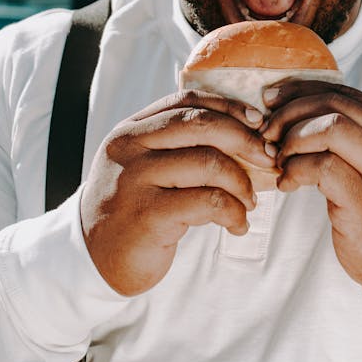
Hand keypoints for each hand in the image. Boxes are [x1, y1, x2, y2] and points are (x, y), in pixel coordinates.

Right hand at [80, 91, 274, 294]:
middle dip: (246, 140)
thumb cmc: (132, 210)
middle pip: (201, 125)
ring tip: (249, 203)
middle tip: (268, 161)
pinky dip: (233, 212)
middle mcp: (129, 148)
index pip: (186, 101)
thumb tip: (245, 131)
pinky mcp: (147, 215)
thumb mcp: (145, 168)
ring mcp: (135, 180)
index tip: (258, 123)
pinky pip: (208, 202)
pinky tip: (237, 225)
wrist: (93, 259)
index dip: (229, 107)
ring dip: (242, 183)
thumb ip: (177, 147)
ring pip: (209, 163)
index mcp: (130, 130)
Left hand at [261, 80, 361, 294]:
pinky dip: (296, 170)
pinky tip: (287, 183)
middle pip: (334, 106)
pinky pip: (324, 169)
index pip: (343, 92)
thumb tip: (296, 107)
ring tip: (280, 160)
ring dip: (293, 141)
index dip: (300, 91)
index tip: (272, 100)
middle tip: (269, 134)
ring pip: (331, 129)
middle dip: (291, 114)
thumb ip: (353, 134)